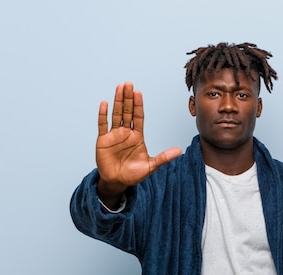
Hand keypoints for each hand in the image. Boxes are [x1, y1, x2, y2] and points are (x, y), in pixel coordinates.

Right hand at [95, 82, 181, 203]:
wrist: (117, 182)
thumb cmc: (134, 174)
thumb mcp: (150, 166)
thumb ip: (163, 157)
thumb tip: (179, 150)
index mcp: (137, 136)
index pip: (138, 117)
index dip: (138, 105)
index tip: (139, 93)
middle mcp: (126, 132)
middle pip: (127, 111)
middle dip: (128, 98)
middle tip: (129, 84)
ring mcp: (114, 135)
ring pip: (116, 114)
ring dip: (117, 101)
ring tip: (119, 87)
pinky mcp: (103, 140)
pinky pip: (102, 125)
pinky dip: (103, 115)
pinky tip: (105, 103)